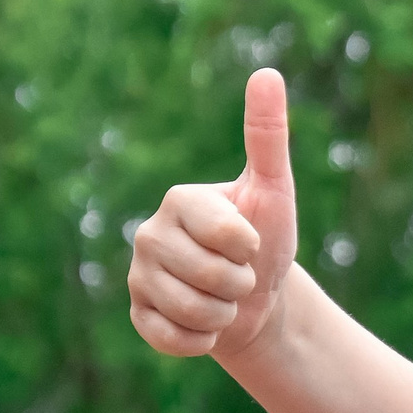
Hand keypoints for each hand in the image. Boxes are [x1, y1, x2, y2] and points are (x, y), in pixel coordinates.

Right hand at [129, 68, 299, 360]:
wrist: (258, 299)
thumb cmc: (267, 239)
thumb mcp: (274, 188)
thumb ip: (268, 135)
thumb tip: (266, 72)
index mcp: (179, 200)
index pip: (228, 235)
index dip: (252, 248)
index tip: (251, 241)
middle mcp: (148, 234)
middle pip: (210, 276)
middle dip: (241, 284)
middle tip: (239, 274)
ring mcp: (138, 277)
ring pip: (194, 310)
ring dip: (225, 313)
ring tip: (224, 297)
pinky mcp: (139, 316)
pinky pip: (173, 338)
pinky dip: (202, 340)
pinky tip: (205, 326)